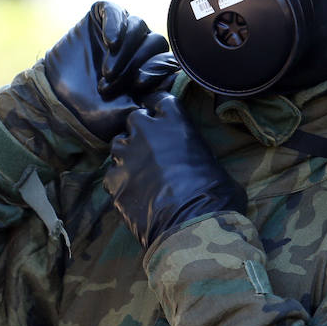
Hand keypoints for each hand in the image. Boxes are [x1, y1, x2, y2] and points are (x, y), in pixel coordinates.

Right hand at [43, 1, 176, 141]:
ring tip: (107, 71)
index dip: (158, 69)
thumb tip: (172, 80)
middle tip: (113, 81)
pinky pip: (116, 11)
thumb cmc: (93, 112)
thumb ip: (150, 98)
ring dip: (126, 49)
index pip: (167, 62)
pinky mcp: (102, 18)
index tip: (139, 84)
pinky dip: (116, 24)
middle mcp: (139, 48)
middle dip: (136, 63)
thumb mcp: (125, 113)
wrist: (56, 101)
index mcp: (151, 70)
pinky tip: (110, 42)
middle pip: (155, 42)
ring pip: (139, 26)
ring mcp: (121, 32)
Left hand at [103, 93, 246, 249]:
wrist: (192, 225)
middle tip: (149, 146)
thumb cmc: (216, 195)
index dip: (158, 107)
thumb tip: (198, 163)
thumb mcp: (214, 163)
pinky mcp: (113, 180)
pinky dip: (119, 180)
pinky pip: (111, 174)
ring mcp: (126, 155)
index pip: (160, 100)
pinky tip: (130, 191)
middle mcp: (146, 132)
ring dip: (127, 153)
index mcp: (175, 122)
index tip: (158, 113)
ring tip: (138, 169)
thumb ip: (196, 152)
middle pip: (134, 119)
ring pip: (118, 144)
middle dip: (140, 130)